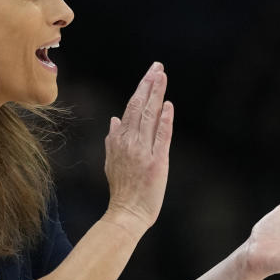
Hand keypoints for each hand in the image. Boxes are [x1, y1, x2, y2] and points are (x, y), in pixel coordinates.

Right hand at [102, 62, 172, 235]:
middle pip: (139, 107)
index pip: (130, 108)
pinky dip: (164, 121)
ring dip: (156, 95)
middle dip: (149, 85)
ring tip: (162, 77)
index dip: (141, 90)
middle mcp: (129, 142)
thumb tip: (114, 120)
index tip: (149, 74)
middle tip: (157, 66)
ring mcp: (143, 151)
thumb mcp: (111, 161)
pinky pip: (161, 137)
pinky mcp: (156, 162)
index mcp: (119, 141)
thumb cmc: (122, 190)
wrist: (126, 213)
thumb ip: (112, 139)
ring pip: (149, 117)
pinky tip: (168, 106)